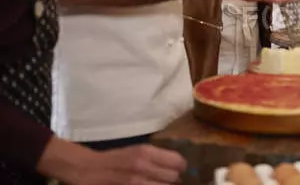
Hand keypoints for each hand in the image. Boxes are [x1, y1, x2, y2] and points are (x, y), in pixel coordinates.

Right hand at [38, 139, 186, 184]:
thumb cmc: (114, 159)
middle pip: (174, 178)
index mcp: (146, 152)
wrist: (85, 168)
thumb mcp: (136, 151)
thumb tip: (178, 166)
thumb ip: (156, 157)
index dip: (181, 168)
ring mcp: (135, 181)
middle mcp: (143, 166)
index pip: (178, 162)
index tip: (178, 171)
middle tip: (167, 181)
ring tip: (158, 184)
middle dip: (173, 181)